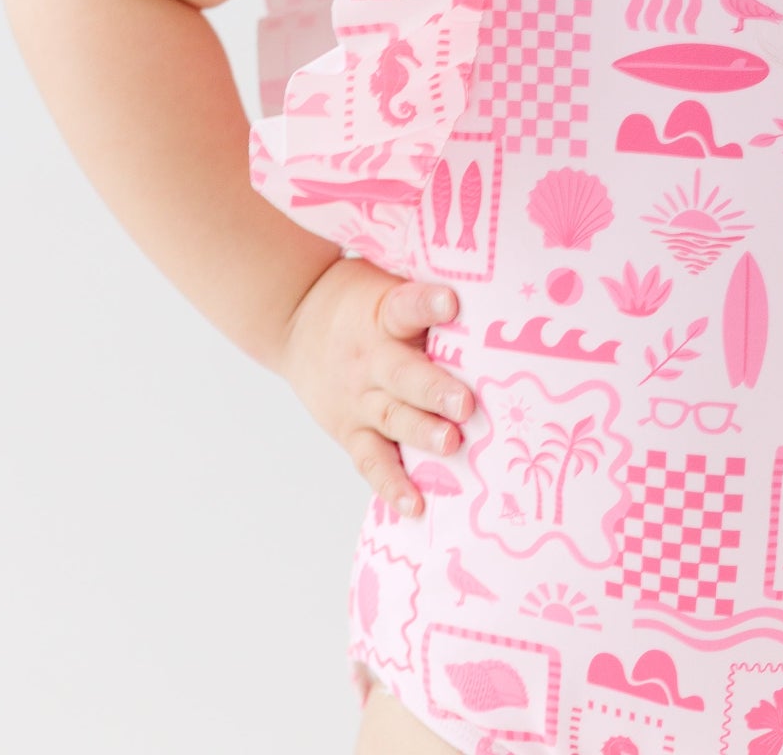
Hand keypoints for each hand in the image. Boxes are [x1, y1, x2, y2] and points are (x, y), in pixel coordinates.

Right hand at [271, 257, 474, 520]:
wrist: (294, 320)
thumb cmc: (359, 299)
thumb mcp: (386, 278)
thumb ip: (423, 290)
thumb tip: (488, 282)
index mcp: (382, 314)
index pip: (405, 306)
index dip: (427, 303)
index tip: (451, 301)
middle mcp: (369, 359)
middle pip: (402, 374)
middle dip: (434, 390)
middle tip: (465, 403)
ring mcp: (358, 399)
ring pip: (391, 419)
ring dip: (422, 434)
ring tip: (450, 445)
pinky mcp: (349, 430)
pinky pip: (371, 460)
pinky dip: (391, 484)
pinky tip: (415, 505)